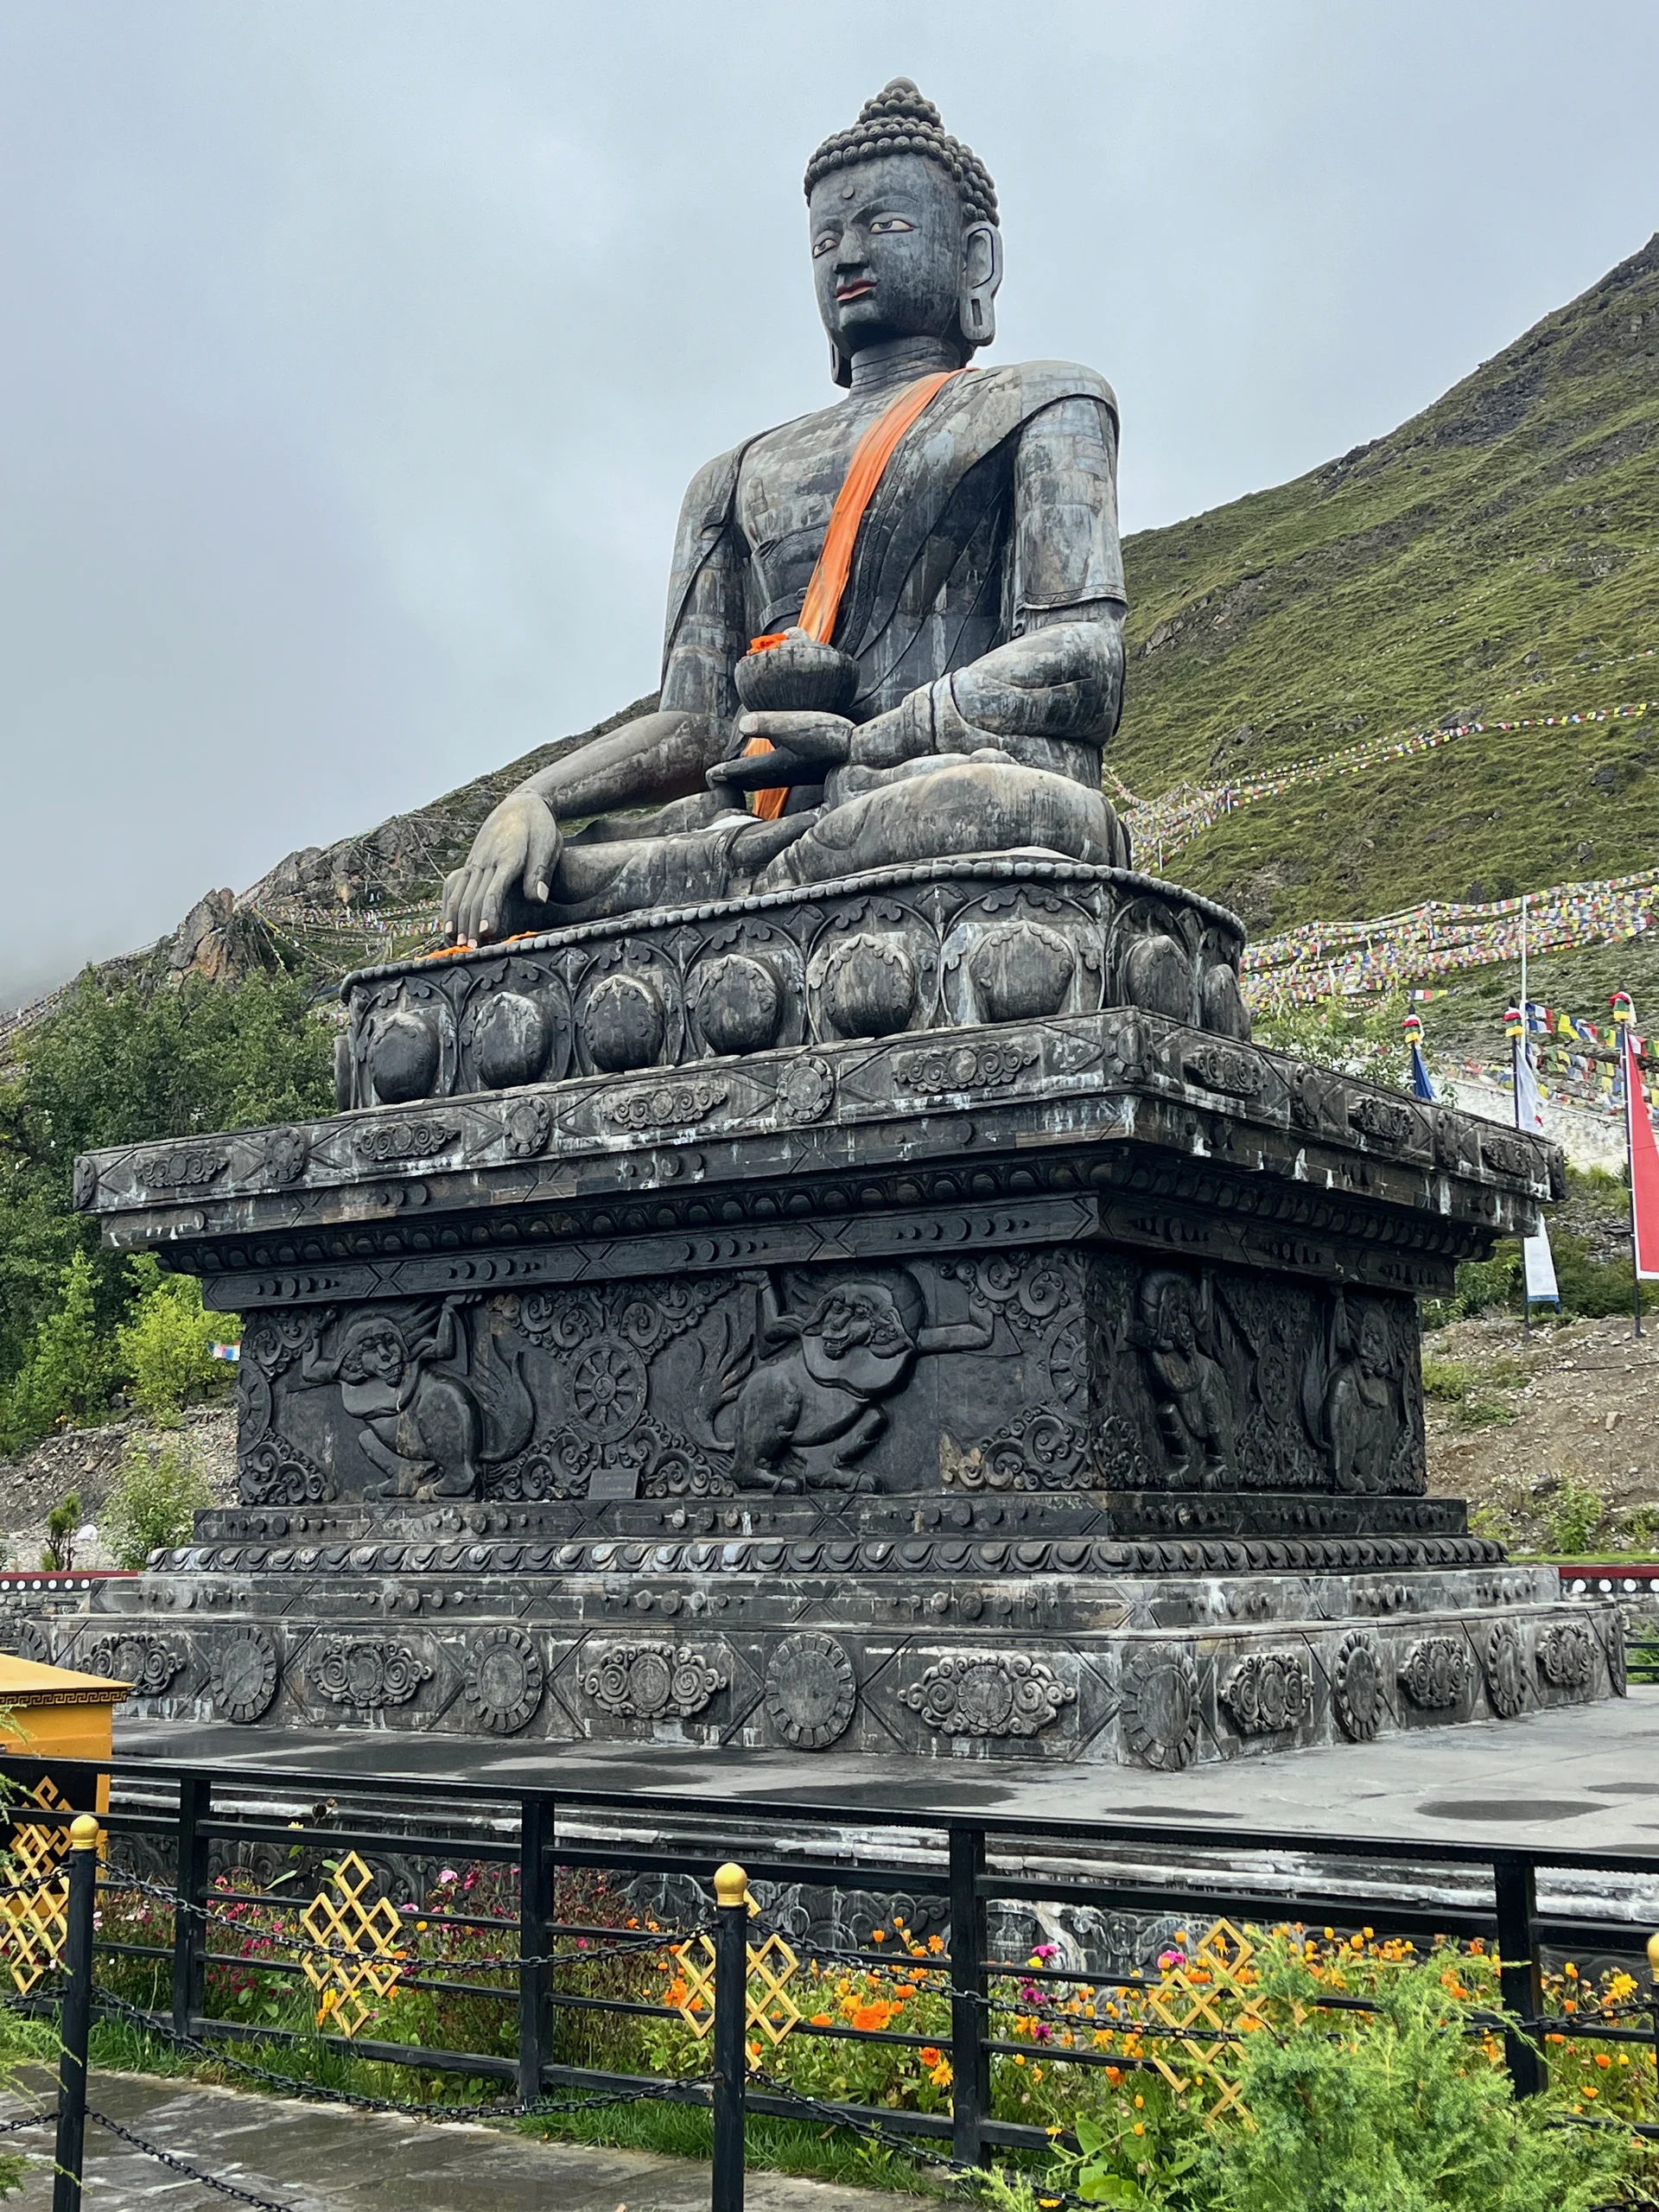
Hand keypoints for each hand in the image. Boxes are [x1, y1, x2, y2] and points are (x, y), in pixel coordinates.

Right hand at [441, 791, 560, 944]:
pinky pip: (454, 887)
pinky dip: (449, 908)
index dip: (489, 915)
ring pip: (460, 894)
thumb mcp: (548, 846)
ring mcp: (475, 862)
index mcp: (508, 858)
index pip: (493, 892)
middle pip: (473, 899)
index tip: (488, 935)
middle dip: (471, 927)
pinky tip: (448, 926)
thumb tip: (538, 900)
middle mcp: (486, 861)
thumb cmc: (540, 828)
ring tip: (458, 945)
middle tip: (472, 952)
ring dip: (457, 921)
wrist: (521, 804)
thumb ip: (540, 874)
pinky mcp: (470, 863)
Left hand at [706, 711, 853, 792]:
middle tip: (717, 781)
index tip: (708, 775)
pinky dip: (769, 771)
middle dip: (735, 779)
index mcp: (776, 765)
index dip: (725, 772)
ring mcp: (798, 771)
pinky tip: (776, 765)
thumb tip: (741, 724)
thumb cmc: (830, 738)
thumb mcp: (796, 725)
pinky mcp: (811, 767)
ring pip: (766, 777)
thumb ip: (769, 723)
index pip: (743, 771)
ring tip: (741, 775)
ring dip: (751, 776)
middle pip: (752, 779)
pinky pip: (781, 772)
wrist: (864, 751)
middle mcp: (785, 772)